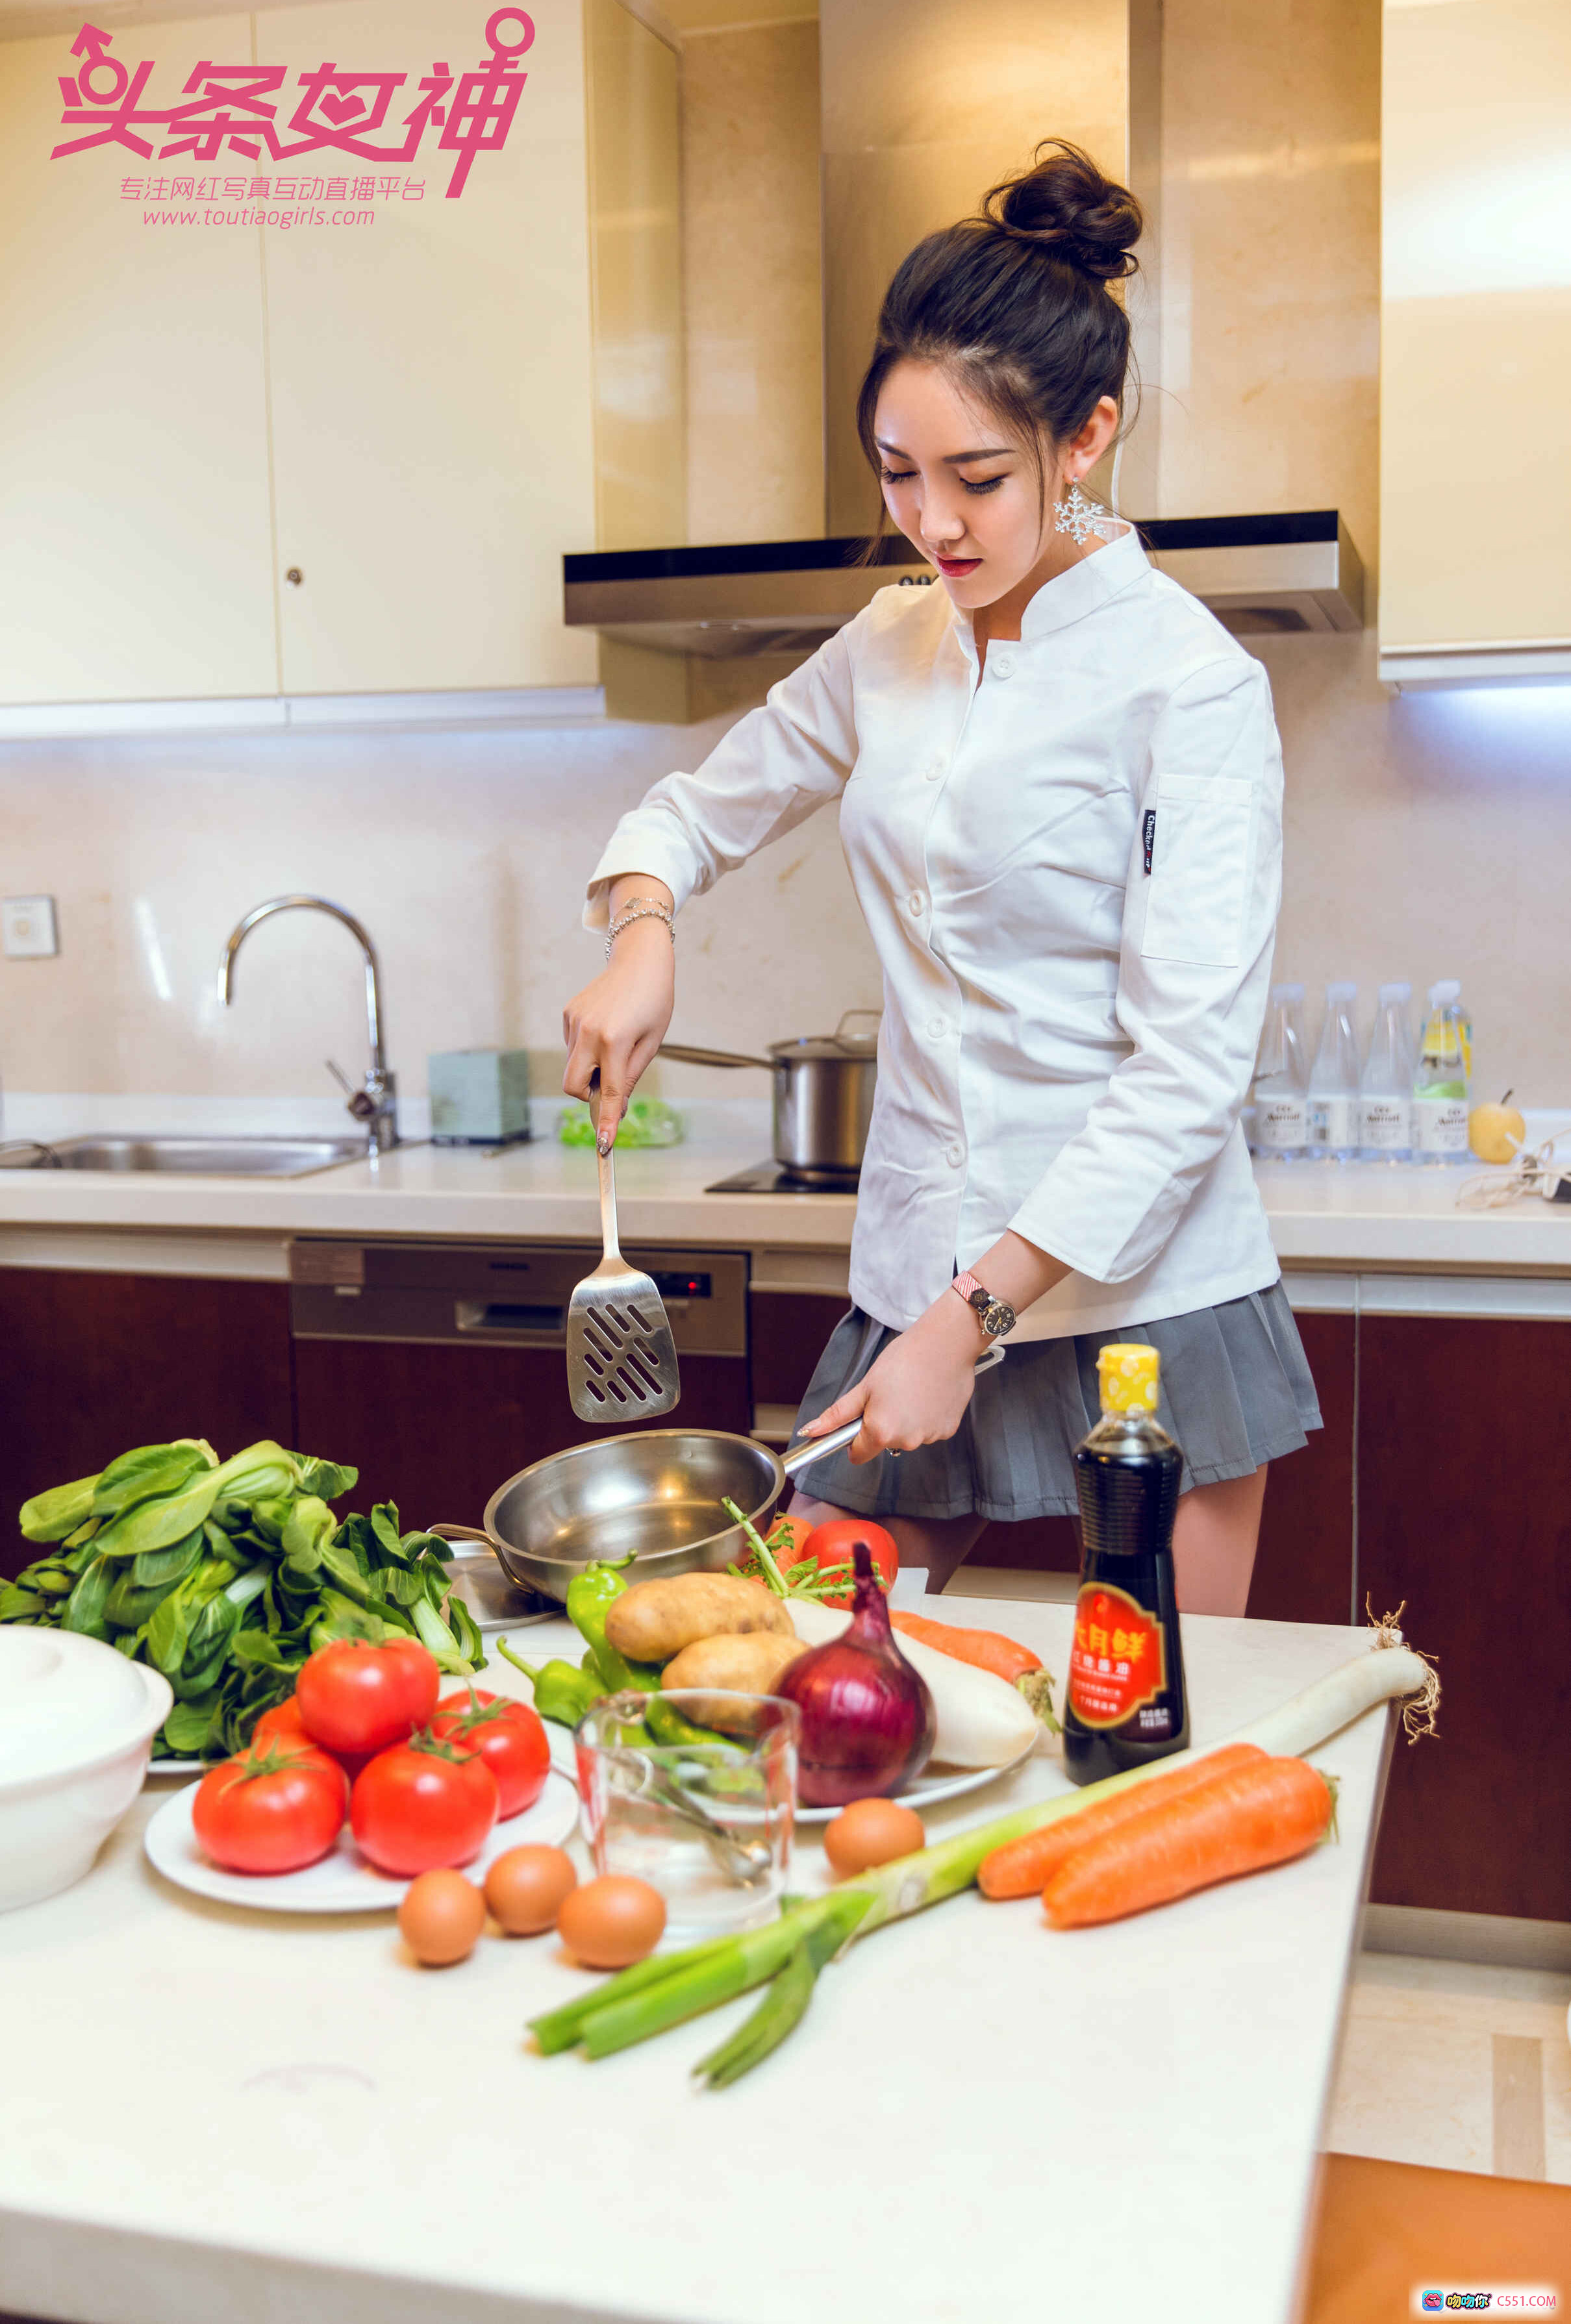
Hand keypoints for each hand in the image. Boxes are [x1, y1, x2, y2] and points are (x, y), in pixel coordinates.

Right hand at [562, 918, 674, 1148]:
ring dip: (590, 1069)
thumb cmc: (654, 1001)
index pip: (607, 1092)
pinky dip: (587, 1050)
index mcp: (615, 1041)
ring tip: (616, 1044)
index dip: (605, 1121)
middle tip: (610, 1084)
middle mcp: (589, 1032)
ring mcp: (574, 1022)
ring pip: (572, 1066)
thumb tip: (614, 1107)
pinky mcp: (568, 1014)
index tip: (603, 1145)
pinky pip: (573, 1046)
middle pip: (572, 1085)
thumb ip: (630, 1076)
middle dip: (587, 1095)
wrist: (640, 959)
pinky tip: (607, 1029)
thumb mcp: (651, 1042)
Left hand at [799, 1294, 984, 1463]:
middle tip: (889, 1395)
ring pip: (907, 1437)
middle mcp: (906, 1441)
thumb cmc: (905, 1359)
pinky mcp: (948, 1431)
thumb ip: (838, 1414)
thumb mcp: (865, 1385)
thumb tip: (810, 1431)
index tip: (860, 1420)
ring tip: (911, 1391)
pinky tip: (928, 1395)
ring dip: (906, 1421)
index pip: (858, 1455)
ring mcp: (929, 1438)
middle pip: (884, 1444)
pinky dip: (926, 1417)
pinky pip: (928, 1430)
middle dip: (882, 1425)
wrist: (947, 1343)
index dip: (854, 1439)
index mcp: (881, 1431)